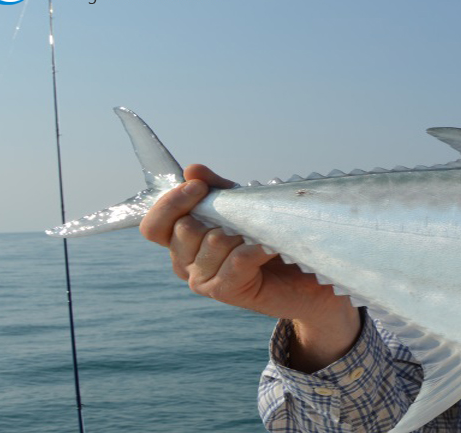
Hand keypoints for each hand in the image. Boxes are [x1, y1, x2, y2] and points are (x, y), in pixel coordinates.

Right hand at [140, 164, 358, 370]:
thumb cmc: (271, 239)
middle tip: (249, 218)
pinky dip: (256, 247)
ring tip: (265, 234)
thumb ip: (216, 190)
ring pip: (213, 241)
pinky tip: (272, 245)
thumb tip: (192, 169)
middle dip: (219, 215)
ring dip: (244, 232)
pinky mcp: (224, 292)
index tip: (197, 186)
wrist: (306, 278)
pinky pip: (236, 260)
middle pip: (185, 229)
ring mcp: (202, 280)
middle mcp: (184, 263)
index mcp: (182, 241)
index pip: (155, 226)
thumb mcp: (242, 207)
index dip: (170, 204)